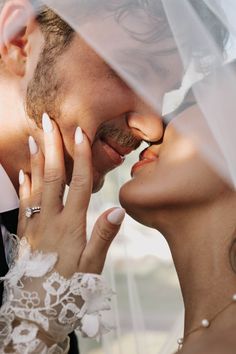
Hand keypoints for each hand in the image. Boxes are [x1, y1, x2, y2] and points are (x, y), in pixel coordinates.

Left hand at [17, 113, 124, 276]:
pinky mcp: (26, 234)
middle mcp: (51, 220)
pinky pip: (24, 204)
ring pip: (35, 186)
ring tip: (33, 138)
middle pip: (53, 177)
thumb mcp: (92, 268)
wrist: (36, 312)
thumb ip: (103, 237)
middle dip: (52, 147)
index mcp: (71, 225)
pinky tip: (23, 173)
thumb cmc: (69, 290)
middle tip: (49, 122)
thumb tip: (117, 210)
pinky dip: (24, 185)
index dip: (80, 157)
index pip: (78, 183)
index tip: (79, 134)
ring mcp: (36, 225)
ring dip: (35, 160)